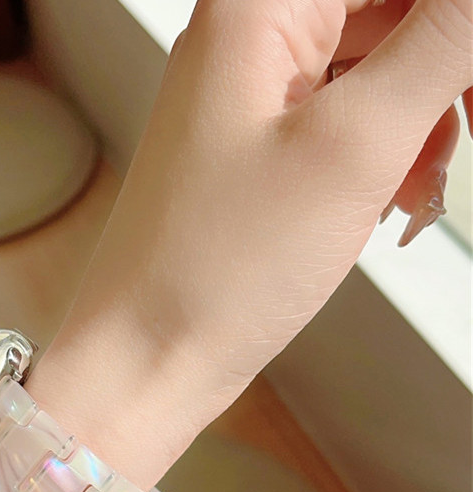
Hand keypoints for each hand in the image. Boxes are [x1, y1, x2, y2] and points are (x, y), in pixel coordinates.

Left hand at [28, 0, 472, 486]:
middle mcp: (247, 44)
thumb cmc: (213, 270)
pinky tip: (389, 204)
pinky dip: (384, 160)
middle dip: (441, 73)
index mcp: (255, 8)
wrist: (150, 356)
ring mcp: (252, 105)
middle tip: (456, 130)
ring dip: (420, 125)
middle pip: (387, 16)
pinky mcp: (261, 159)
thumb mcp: (353, 145)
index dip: (444, 22)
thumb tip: (468, 4)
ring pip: (377, 75)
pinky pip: (348, 129)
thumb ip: (439, 42)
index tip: (461, 78)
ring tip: (414, 191)